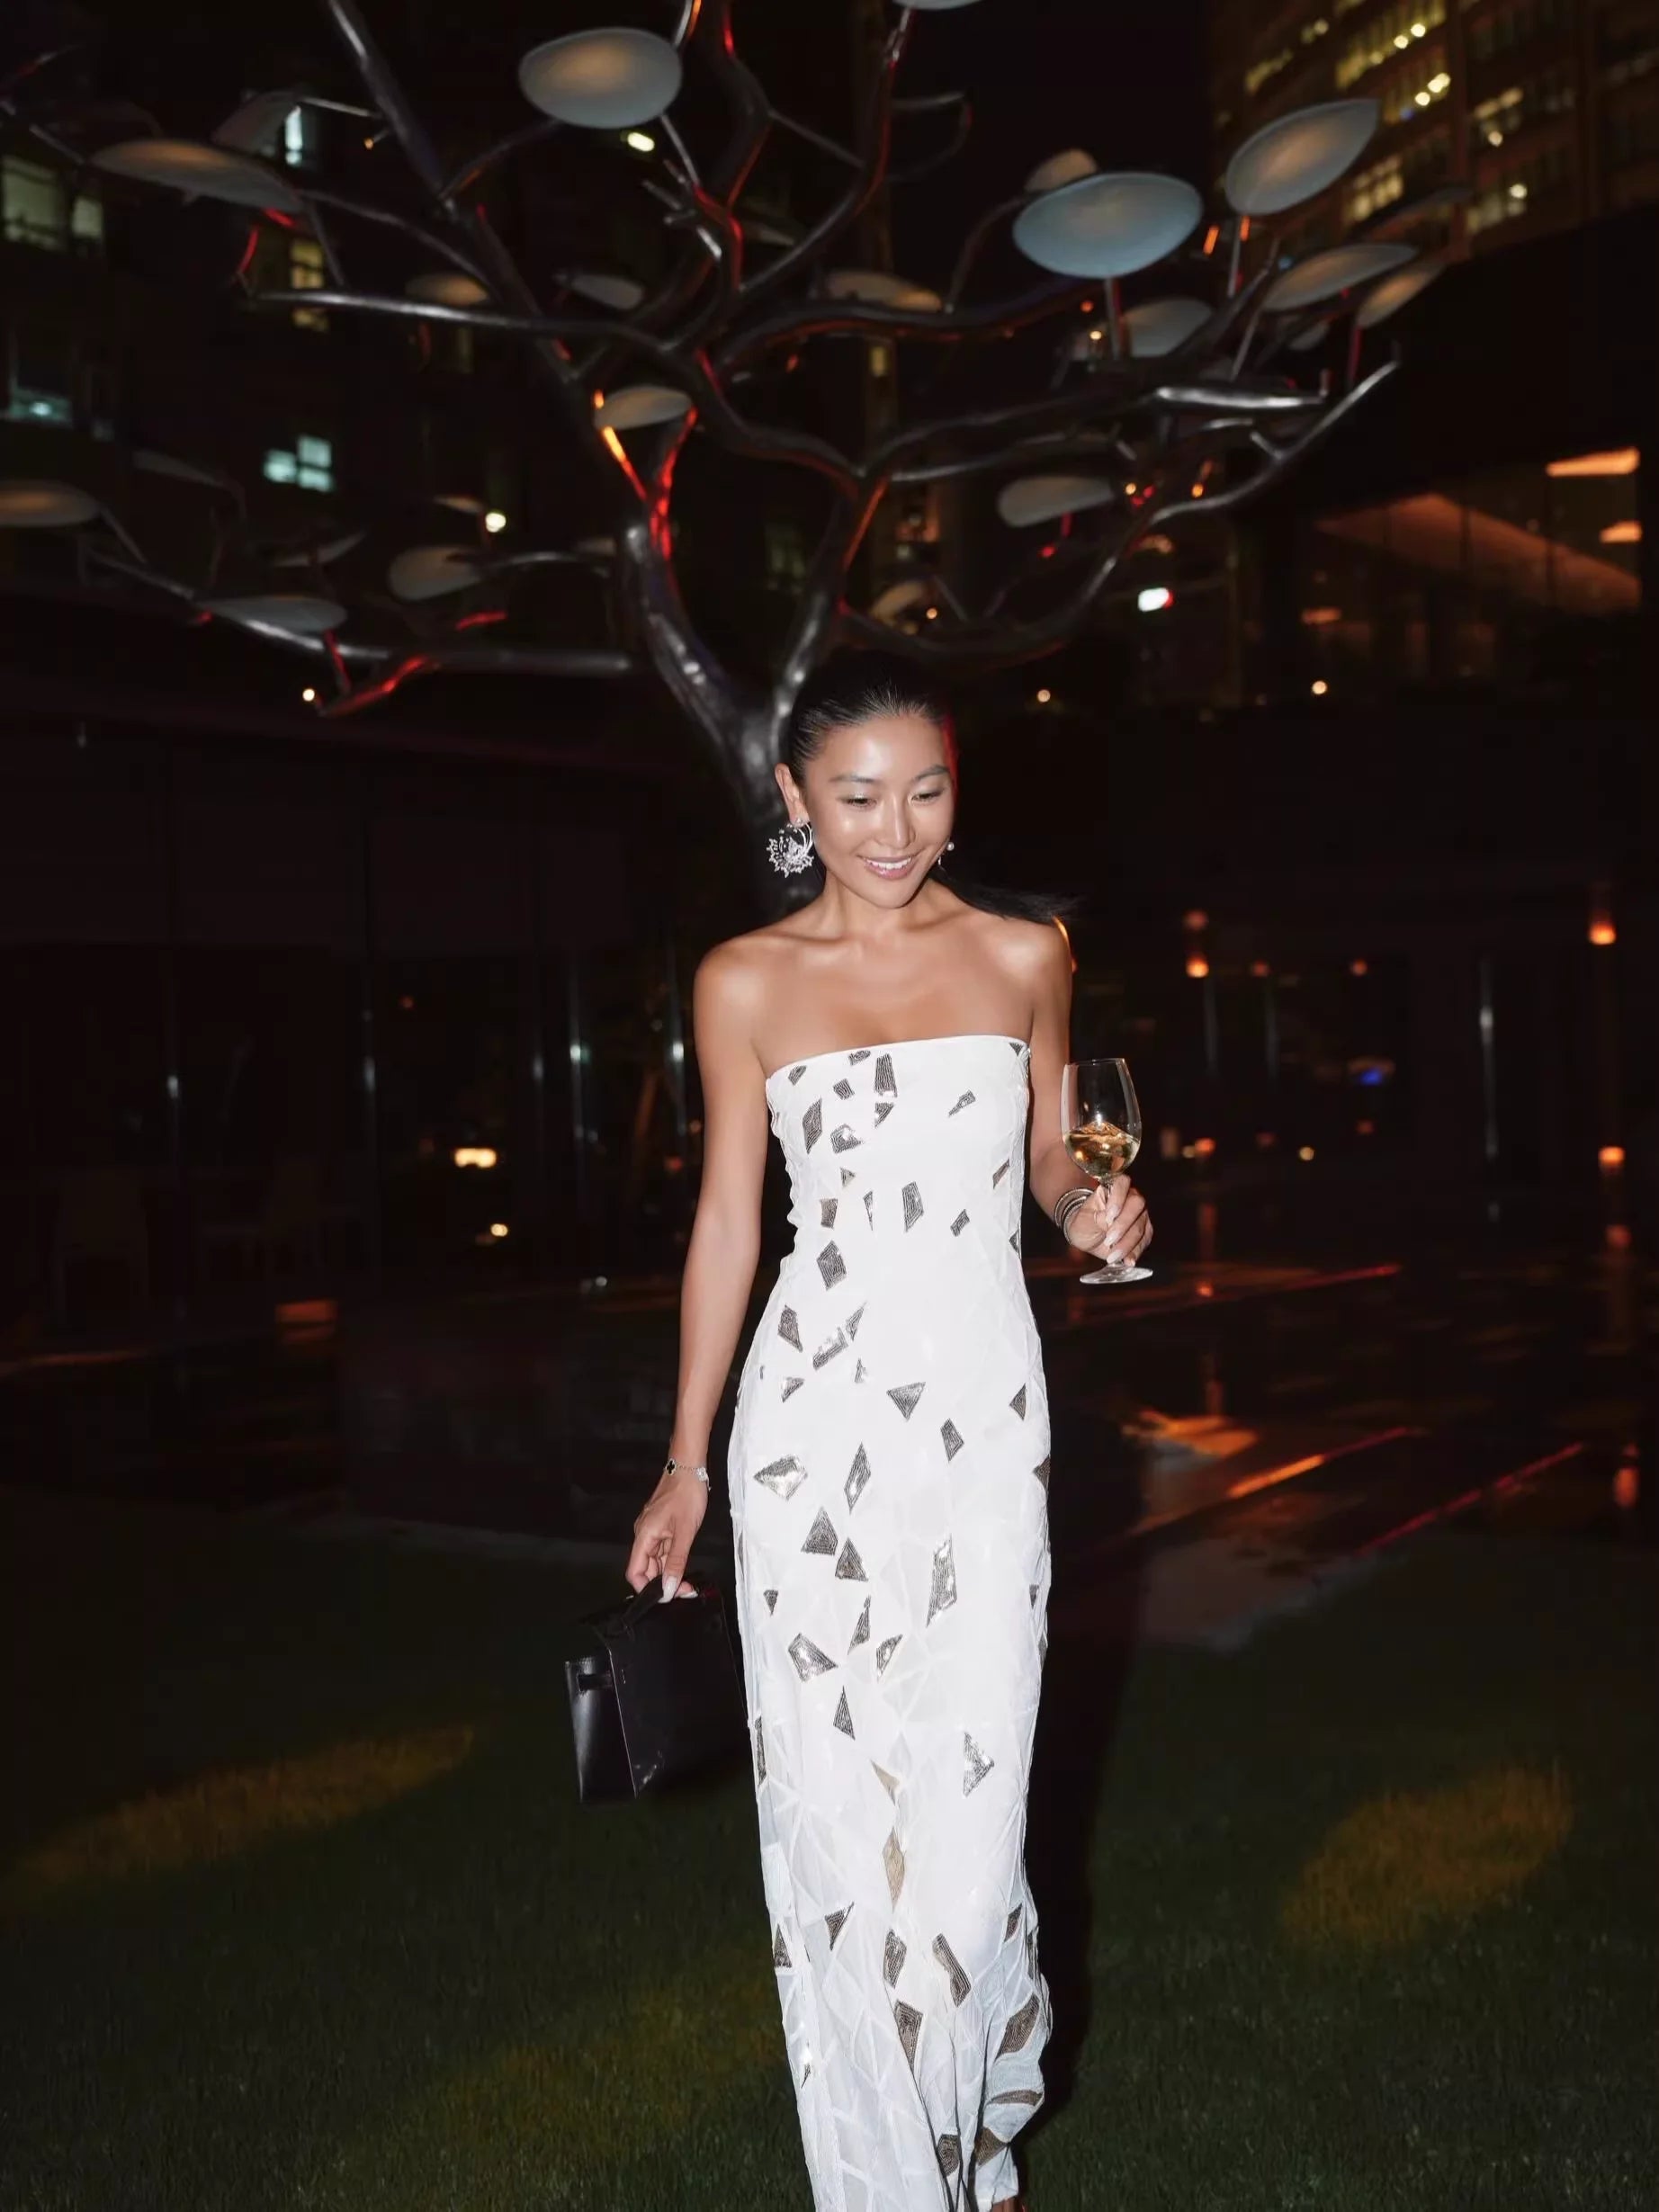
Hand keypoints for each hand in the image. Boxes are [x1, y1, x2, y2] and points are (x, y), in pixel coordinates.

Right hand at [625, 1464, 707, 1600]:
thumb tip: (667, 1589)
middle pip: (646, 1569)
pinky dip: (673, 1561)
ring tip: (688, 1582)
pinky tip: (685, 1566)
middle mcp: (644, 1536)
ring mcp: (653, 1532)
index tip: (667, 1596)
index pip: (635, 1572)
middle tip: (685, 1590)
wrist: (690, 1469)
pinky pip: (664, 1551)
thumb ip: (676, 1562)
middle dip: (662, 1583)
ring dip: (670, 1573)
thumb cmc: (686, 1495)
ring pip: (656, 1562)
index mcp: (643, 1537)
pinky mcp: (662, 1529)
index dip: (647, 1588)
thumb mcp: (684, 1533)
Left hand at [1063, 1174, 1151, 1265]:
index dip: (1118, 1198)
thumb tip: (1108, 1221)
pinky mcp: (1144, 1232)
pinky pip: (1144, 1241)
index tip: (1108, 1216)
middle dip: (1123, 1224)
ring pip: (1141, 1226)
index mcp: (1113, 1189)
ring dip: (1127, 1243)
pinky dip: (1135, 1252)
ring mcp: (1140, 1215)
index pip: (1122, 1183)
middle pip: (1136, 1205)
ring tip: (1112, 1256)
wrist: (1087, 1237)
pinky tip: (1127, 1260)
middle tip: (1109, 1240)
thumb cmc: (1084, 1223)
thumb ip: (1095, 1218)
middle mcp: (1130, 1198)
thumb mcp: (1082, 1221)